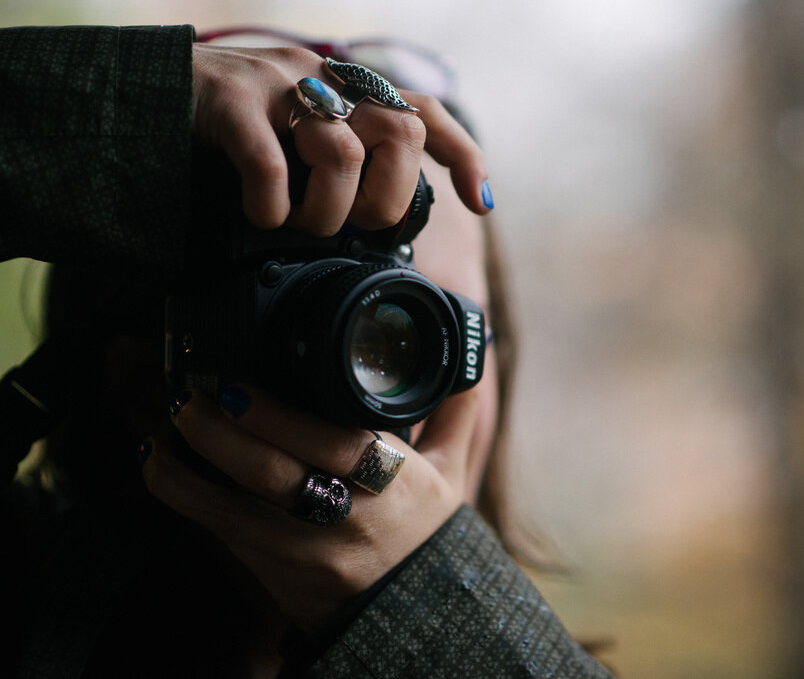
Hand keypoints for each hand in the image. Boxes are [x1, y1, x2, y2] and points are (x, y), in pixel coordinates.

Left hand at [141, 385, 481, 631]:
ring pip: (235, 510)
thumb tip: (470, 365)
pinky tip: (156, 463)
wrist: (409, 615)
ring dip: (190, 466)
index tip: (243, 387)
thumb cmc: (424, 535)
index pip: (336, 447)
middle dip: (222, 434)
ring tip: (167, 426)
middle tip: (192, 395)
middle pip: (275, 476)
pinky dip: (182, 497)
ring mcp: (306, 552)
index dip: (282, 418)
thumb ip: (454, 415)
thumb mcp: (449, 475)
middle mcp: (348, 520)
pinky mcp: (273, 570)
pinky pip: (220, 532)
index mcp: (395, 487)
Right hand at [192, 44, 490, 234]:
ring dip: (327, 212)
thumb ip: (343, 162)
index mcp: (346, 88)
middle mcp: (323, 76)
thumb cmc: (234, 131)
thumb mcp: (300, 140)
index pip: (425, 111)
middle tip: (355, 227)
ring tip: (300, 226)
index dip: (460, 156)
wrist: (147, 93)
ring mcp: (278, 83)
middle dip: (387, 199)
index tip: (479, 204)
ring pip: (341, 154)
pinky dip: (272, 208)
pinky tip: (261, 216)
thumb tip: (382, 225)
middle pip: (400, 134)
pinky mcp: (230, 99)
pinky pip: (271, 165)